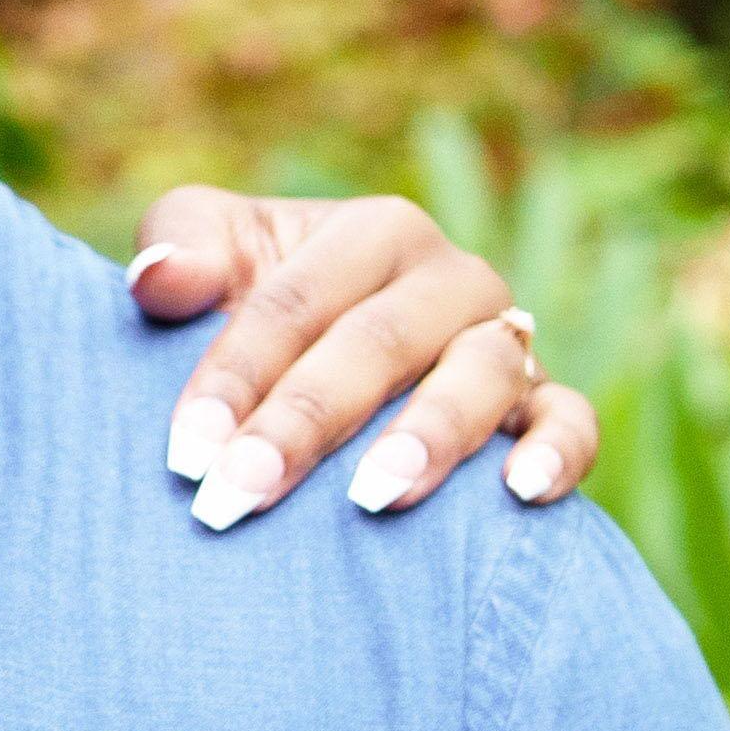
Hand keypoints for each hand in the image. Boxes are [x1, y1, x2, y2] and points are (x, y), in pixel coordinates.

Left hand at [124, 191, 594, 529]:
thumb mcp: (214, 261)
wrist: (325, 369)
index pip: (297, 300)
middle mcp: (451, 279)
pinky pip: (570, 421)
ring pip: (482, 374)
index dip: (235, 374)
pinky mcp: (545, 405)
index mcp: (375, 232)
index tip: (185, 454)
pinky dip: (557, 452)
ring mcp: (506, 341)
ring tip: (372, 498)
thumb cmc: (257, 306)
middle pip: (379, 343)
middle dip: (303, 424)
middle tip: (238, 496)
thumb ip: (181, 246)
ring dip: (428, 437)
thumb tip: (160, 277)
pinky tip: (518, 494)